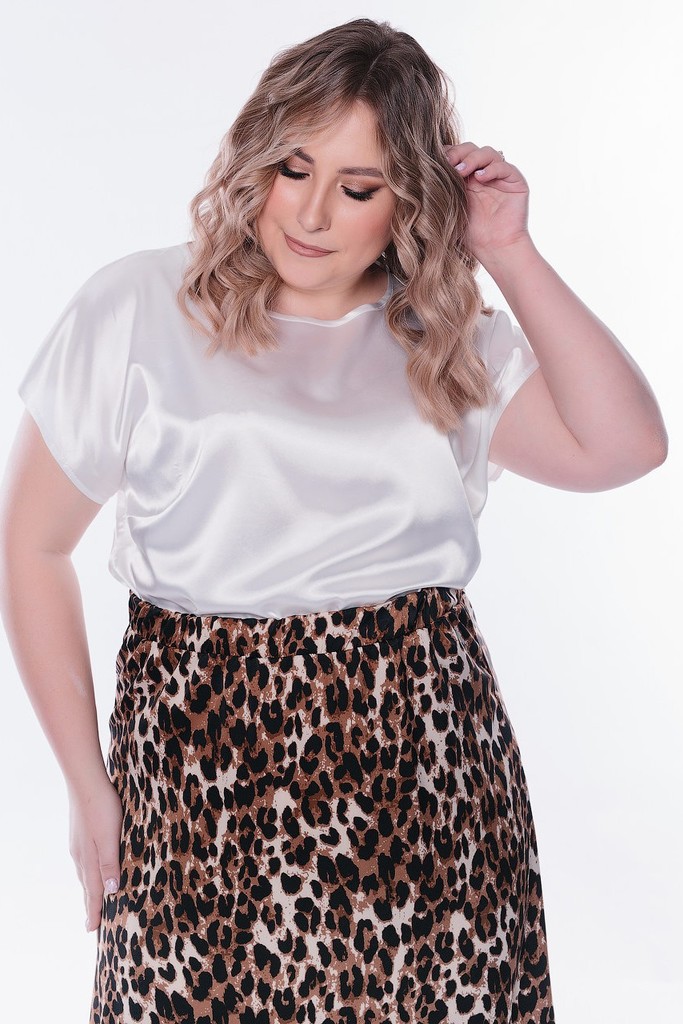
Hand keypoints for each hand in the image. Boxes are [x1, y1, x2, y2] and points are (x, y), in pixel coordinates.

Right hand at [68, 774, 122, 932]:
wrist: (86, 782)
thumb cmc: (102, 809)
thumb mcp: (110, 838)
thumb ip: (110, 864)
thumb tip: (110, 892)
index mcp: (89, 860)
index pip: (93, 892)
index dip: (94, 911)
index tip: (92, 930)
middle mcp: (80, 856)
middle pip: (86, 886)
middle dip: (90, 904)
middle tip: (91, 923)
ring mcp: (78, 844)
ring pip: (85, 873)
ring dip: (89, 889)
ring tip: (92, 900)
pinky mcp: (80, 833)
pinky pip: (85, 860)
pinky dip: (89, 872)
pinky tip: (92, 867)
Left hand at [445, 143, 531, 264]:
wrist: (493, 249)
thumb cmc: (470, 235)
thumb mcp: (448, 210)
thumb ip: (439, 190)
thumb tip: (420, 171)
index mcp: (465, 179)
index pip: (456, 155)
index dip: (447, 153)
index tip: (435, 160)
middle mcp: (482, 174)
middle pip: (470, 149)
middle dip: (458, 153)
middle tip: (448, 164)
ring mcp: (499, 176)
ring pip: (487, 153)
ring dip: (473, 159)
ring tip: (462, 172)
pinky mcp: (515, 181)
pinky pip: (505, 167)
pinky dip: (492, 169)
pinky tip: (481, 178)